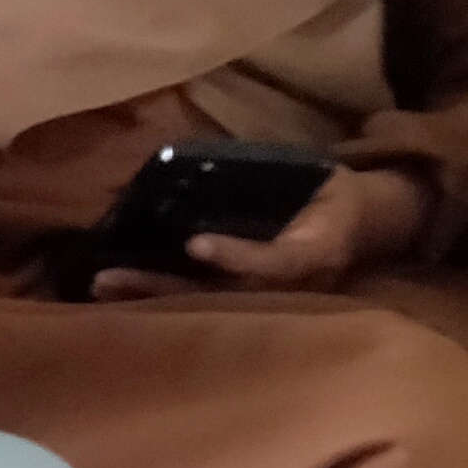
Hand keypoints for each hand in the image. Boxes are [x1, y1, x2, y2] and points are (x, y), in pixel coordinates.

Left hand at [90, 168, 429, 299]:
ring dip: (151, 295)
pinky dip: (161, 297)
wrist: (366, 226)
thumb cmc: (336, 195)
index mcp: (314, 254)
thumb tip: (218, 161)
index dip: (237, 256)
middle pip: (222, 297)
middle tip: (109, 278)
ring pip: (205, 306)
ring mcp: (269, 300)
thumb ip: (285, 177)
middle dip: (163, 288)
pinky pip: (203, 303)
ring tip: (102, 285)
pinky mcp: (249, 299)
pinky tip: (120, 290)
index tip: (196, 244)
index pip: (273, 263)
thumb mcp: (324, 178)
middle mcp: (289, 288)